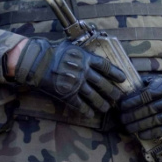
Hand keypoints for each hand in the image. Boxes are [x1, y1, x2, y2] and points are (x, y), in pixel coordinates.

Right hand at [11, 38, 126, 115]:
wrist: (37, 63)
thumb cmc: (53, 53)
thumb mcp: (71, 47)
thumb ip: (82, 51)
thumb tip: (92, 49)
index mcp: (85, 58)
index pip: (105, 67)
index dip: (116, 73)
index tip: (123, 79)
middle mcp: (83, 72)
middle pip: (103, 84)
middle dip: (112, 92)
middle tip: (118, 97)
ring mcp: (76, 84)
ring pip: (93, 96)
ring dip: (102, 103)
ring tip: (107, 108)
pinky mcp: (67, 94)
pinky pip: (79, 104)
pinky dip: (86, 110)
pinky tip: (91, 114)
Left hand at [120, 75, 161, 138]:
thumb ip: (149, 84)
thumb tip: (129, 88)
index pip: (146, 95)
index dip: (132, 102)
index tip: (121, 106)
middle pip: (149, 109)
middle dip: (133, 115)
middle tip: (122, 120)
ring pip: (155, 120)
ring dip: (139, 126)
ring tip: (128, 128)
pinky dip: (151, 133)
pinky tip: (141, 135)